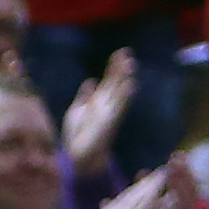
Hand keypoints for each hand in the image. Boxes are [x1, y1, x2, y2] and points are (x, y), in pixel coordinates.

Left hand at [63, 50, 138, 176]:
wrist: (78, 155)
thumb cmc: (77, 135)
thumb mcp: (77, 111)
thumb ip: (84, 96)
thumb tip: (90, 81)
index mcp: (98, 101)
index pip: (109, 80)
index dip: (114, 66)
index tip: (120, 52)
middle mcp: (106, 105)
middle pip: (116, 82)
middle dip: (121, 68)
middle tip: (127, 53)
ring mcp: (110, 113)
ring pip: (120, 92)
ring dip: (125, 79)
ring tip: (131, 64)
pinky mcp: (110, 122)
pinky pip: (120, 107)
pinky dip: (125, 96)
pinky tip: (131, 85)